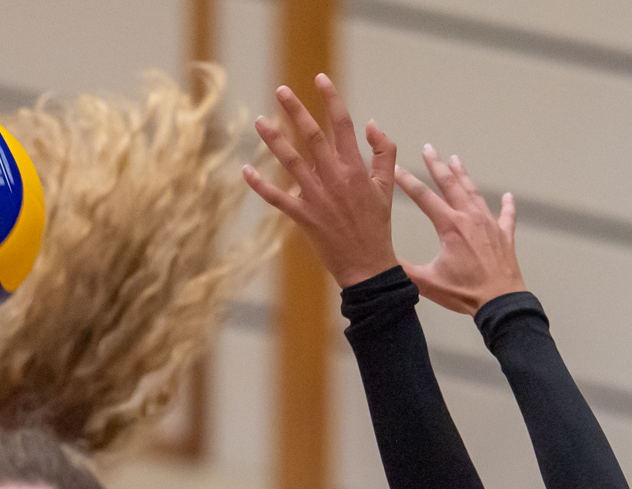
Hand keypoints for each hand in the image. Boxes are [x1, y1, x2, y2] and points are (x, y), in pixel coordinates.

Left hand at [242, 75, 399, 288]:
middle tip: (281, 90)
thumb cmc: (377, 226)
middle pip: (312, 136)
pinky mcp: (304, 217)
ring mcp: (318, 198)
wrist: (369, 267)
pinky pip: (277, 198)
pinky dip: (260, 185)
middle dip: (296, 111)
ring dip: (274, 140)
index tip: (320, 78)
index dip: (331, 99)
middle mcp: (335, 178)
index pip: (343, 125)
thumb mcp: (387, 186)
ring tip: (259, 121)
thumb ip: (383, 152)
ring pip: (292, 162)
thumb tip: (372, 123)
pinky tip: (245, 170)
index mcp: (356, 168)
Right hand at [395, 145, 525, 312]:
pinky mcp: (505, 236)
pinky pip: (506, 215)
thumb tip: (381, 261)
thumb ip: (404, 269)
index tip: (396, 169)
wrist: (500, 302)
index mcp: (450, 226)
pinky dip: (507, 205)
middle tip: (429, 148)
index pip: (424, 197)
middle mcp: (470, 218)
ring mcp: (489, 224)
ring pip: (475, 193)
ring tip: (456, 159)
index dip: (407, 182)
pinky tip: (508, 196)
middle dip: (437, 165)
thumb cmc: (465, 294)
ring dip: (464, 176)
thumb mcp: (427, 283)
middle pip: (451, 185)